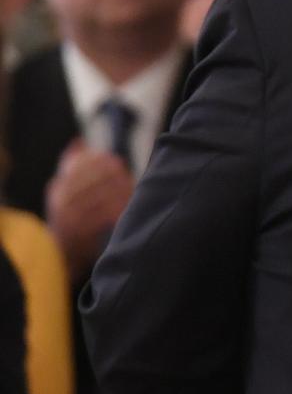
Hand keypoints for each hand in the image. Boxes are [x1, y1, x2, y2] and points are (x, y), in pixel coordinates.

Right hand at [46, 138, 134, 281]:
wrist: (63, 253)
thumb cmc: (69, 214)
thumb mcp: (64, 190)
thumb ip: (71, 165)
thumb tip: (78, 141)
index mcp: (57, 189)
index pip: (77, 168)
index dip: (99, 162)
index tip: (116, 160)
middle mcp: (60, 203)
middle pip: (90, 182)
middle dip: (111, 175)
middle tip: (127, 172)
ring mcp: (70, 219)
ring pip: (98, 198)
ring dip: (118, 190)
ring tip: (131, 186)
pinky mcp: (81, 234)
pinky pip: (102, 217)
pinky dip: (117, 208)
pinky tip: (128, 204)